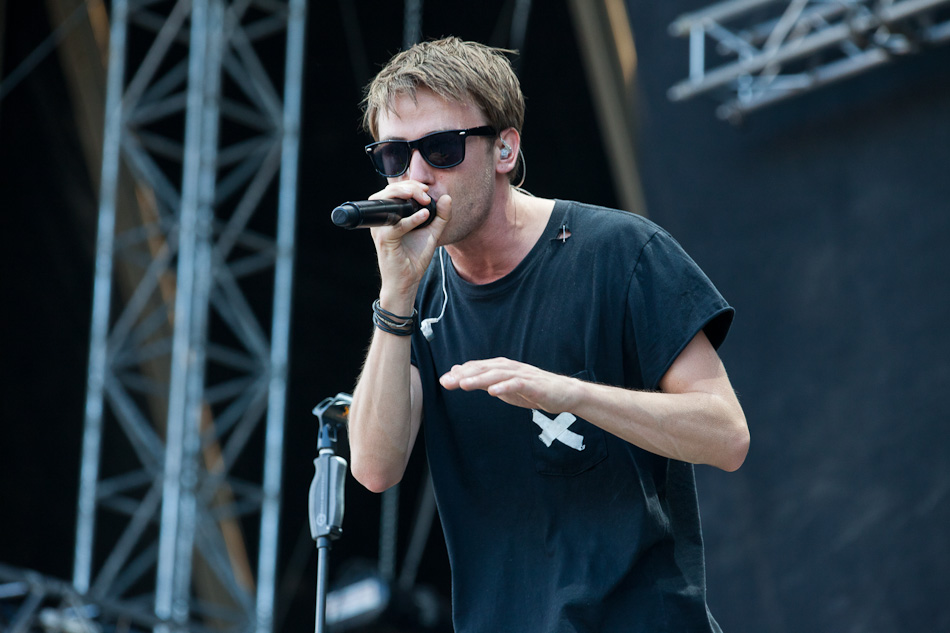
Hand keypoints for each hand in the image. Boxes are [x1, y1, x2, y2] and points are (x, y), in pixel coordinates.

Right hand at [369, 181, 451, 311]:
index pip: (395, 190)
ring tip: (424, 199)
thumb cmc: (414, 258)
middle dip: (409, 187)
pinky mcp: (385, 241)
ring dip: (406, 196)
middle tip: (426, 193)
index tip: (427, 190)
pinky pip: (396, 226)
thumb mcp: (432, 233)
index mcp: (390, 216)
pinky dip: (410, 220)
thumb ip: (441, 216)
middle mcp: (382, 220)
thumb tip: (447, 197)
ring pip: (388, 204)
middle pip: (389, 192)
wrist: (407, 281)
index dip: (411, 184)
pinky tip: (424, 216)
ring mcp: (381, 230)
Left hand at [439, 357, 579, 413]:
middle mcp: (509, 368)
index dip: (460, 373)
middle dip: (464, 375)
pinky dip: (505, 386)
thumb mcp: (503, 386)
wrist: (563, 393)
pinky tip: (493, 391)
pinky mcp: (534, 384)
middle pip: (483, 369)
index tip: (443, 380)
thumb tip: (458, 375)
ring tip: (464, 384)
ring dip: (480, 378)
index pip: (477, 368)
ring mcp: (522, 375)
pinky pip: (517, 384)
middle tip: (446, 382)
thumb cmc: (531, 389)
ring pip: (497, 375)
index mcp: (501, 367)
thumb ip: (482, 380)